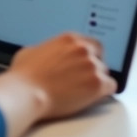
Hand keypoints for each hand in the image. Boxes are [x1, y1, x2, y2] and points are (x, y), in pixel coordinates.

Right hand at [0, 32, 115, 120]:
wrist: (26, 93)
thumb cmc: (24, 76)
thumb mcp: (31, 52)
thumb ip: (46, 49)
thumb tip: (45, 54)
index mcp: (69, 39)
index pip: (91, 44)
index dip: (89, 56)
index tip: (86, 65)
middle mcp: (83, 49)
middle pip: (100, 57)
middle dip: (93, 68)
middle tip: (84, 80)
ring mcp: (91, 65)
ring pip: (105, 73)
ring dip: (97, 81)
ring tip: (83, 92)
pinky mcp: (96, 83)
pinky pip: (111, 86)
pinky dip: (105, 92)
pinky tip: (94, 97)